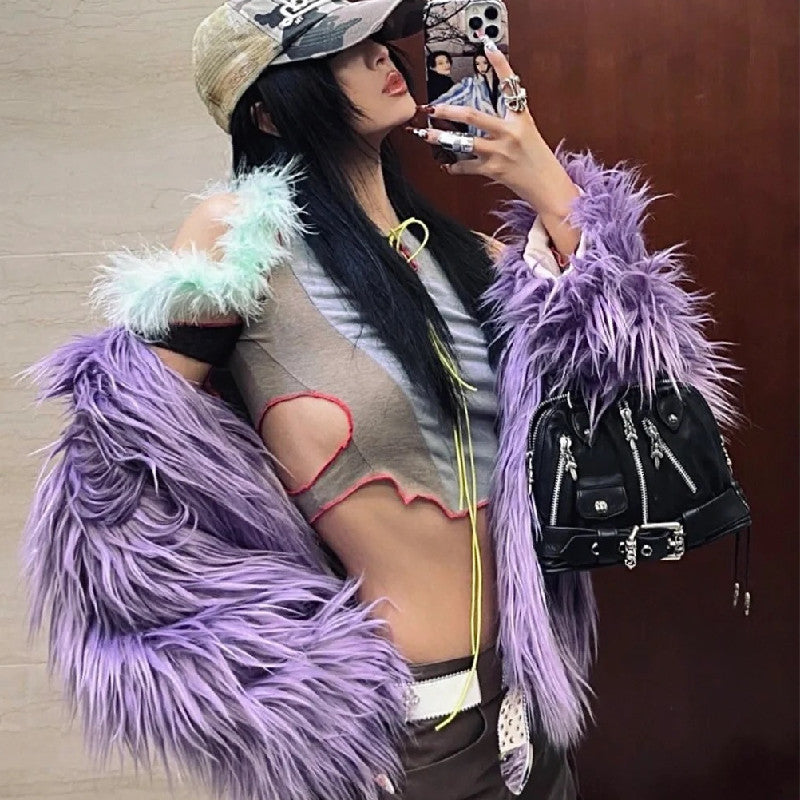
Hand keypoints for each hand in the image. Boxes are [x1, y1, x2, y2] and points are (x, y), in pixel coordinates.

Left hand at [407, 38, 576, 215]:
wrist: (548, 186)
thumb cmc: (538, 159)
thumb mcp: (528, 132)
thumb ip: (509, 120)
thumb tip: (485, 115)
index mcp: (520, 118)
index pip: (511, 86)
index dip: (500, 65)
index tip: (489, 48)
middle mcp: (509, 133)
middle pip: (473, 117)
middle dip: (448, 112)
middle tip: (432, 109)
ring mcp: (499, 152)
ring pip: (464, 143)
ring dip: (442, 140)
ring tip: (427, 136)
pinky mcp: (493, 170)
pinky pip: (466, 167)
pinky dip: (454, 166)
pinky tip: (446, 164)